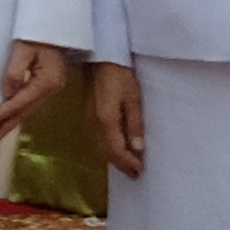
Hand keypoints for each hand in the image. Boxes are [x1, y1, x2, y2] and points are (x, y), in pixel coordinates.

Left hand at [0, 40, 68, 143]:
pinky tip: (10, 118)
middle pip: (25, 112)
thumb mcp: (22, 49)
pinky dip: (19, 111)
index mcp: (47, 82)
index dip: (1, 115)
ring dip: (12, 122)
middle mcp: (52, 89)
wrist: (54, 20)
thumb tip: (5, 96)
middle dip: (6, 127)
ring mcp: (53, 87)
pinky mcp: (49, 83)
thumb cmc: (36, 31)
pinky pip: (31, 103)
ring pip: (29, 110)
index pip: (19, 103)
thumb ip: (13, 73)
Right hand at [85, 62, 146, 179]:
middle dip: (121, 164)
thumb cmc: (120, 73)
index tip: (139, 172)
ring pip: (101, 146)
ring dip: (114, 157)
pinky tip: (118, 146)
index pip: (116, 150)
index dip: (128, 163)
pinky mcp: (89, 113)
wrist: (100, 55)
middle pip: (106, 152)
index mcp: (106, 121)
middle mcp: (94, 123)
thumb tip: (137, 149)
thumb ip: (135, 124)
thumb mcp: (133, 98)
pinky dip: (109, 147)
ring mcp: (89, 118)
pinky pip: (99, 137)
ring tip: (129, 164)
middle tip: (135, 173)